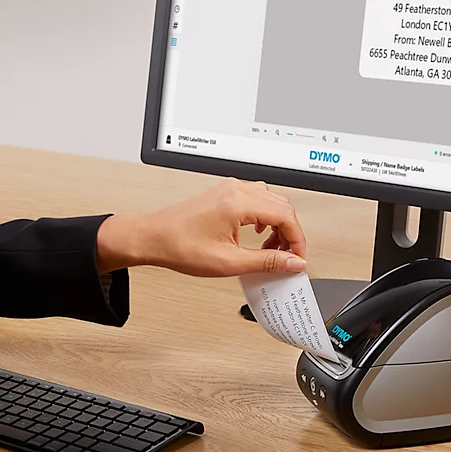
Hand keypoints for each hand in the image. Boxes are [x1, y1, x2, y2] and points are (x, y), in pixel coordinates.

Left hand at [96, 178, 307, 277]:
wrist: (152, 237)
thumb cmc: (179, 246)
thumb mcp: (229, 262)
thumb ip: (266, 262)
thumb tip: (292, 262)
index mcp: (239, 203)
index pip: (286, 215)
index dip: (297, 240)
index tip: (297, 258)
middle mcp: (236, 190)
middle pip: (282, 206)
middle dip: (289, 233)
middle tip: (286, 257)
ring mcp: (229, 189)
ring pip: (271, 200)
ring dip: (277, 224)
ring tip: (270, 249)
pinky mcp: (223, 193)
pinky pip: (256, 198)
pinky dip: (264, 216)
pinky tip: (257, 234)